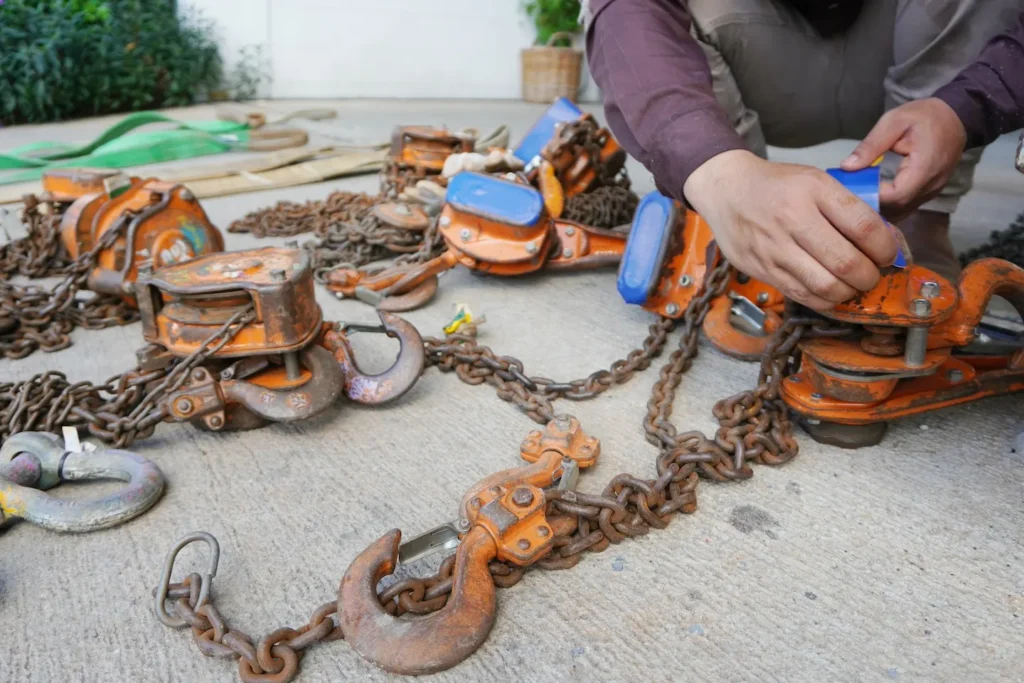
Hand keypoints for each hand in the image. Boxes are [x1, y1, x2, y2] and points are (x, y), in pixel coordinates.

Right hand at [683, 150, 897, 310]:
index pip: (864, 227)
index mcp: (813, 190)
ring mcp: (775, 248)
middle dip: (869, 276)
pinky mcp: (762, 269)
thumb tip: (881, 240)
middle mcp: (793, 219)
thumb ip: (845, 206)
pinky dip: (824, 300)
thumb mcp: (814, 179)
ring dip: (848, 292)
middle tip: (871, 274)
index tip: (887, 253)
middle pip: (846, 262)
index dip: (885, 248)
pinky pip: (802, 295)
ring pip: (826, 286)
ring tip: (851, 285)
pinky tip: (830, 292)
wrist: (726, 191)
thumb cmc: (776, 184)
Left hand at [840, 97, 966, 218]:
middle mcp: (932, 185)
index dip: (873, 196)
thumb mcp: (894, 122)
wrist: (956, 117)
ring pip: (903, 210)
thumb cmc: (925, 116)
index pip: (896, 195)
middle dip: (872, 204)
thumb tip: (847, 167)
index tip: (853, 188)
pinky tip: (875, 197)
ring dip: (881, 207)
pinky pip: (909, 206)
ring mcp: (933, 191)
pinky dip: (891, 205)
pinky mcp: (931, 193)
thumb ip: (871, 146)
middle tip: (850, 193)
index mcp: (924, 167)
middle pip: (898, 207)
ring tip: (860, 194)